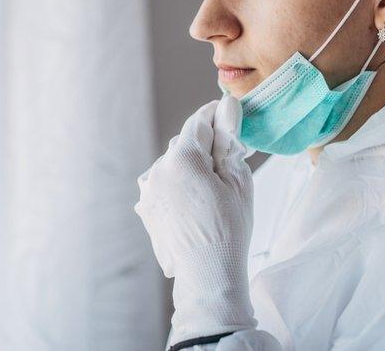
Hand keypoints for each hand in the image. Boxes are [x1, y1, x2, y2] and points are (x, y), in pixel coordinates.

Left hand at [134, 94, 256, 340]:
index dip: (216, 115)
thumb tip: (226, 108)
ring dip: (190, 168)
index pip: (199, 123)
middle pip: (184, 144)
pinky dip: (179, 187)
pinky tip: (196, 206)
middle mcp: (157, 170)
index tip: (229, 115)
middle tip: (230, 161)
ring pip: (173, 165)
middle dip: (206, 147)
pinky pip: (164, 186)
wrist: (206, 275)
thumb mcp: (238, 181)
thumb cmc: (229, 229)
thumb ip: (228, 140)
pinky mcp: (146, 208)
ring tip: (212, 192)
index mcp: (181, 159)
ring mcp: (148, 190)